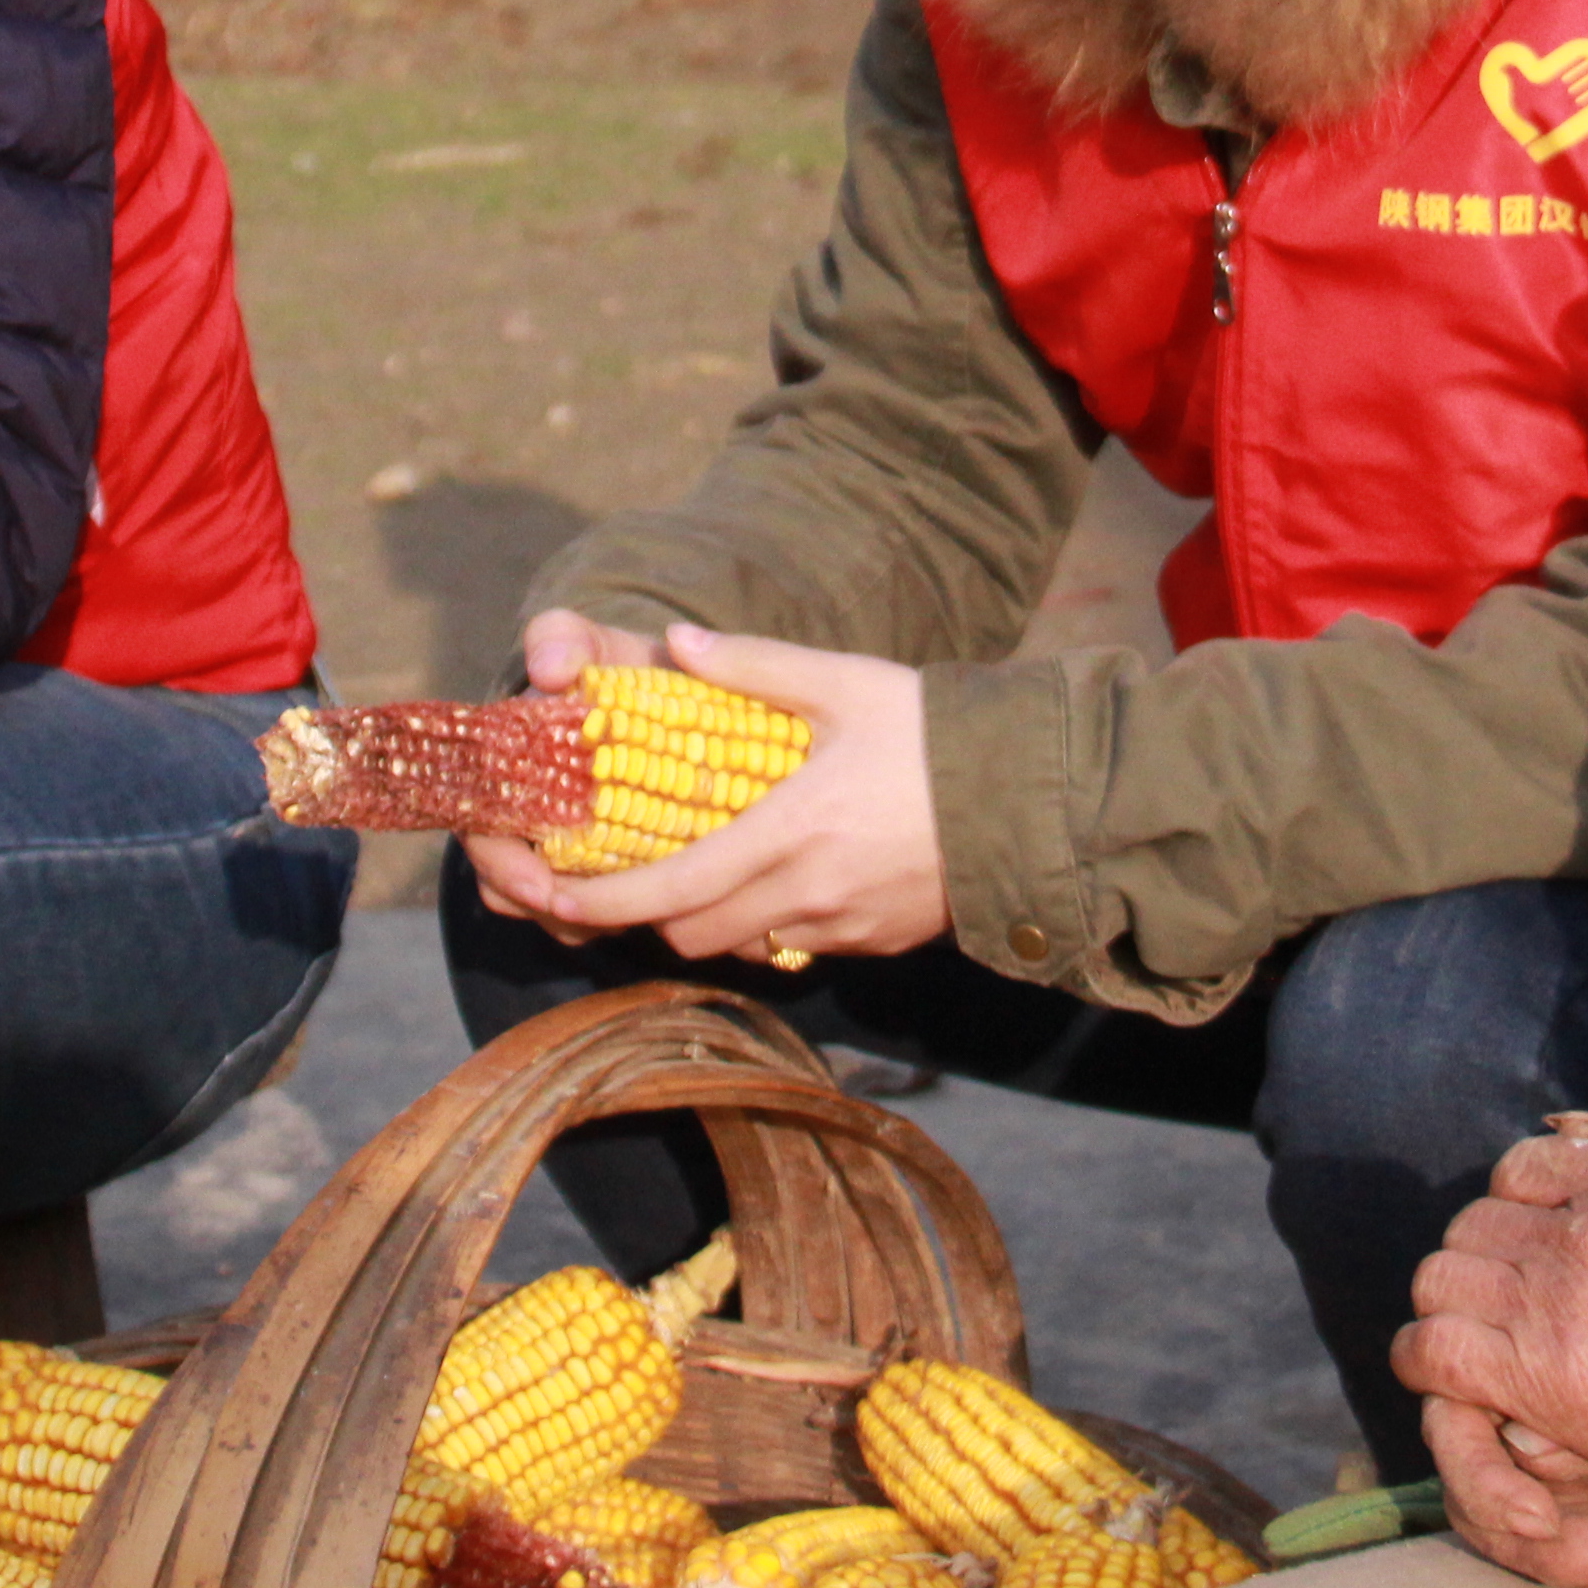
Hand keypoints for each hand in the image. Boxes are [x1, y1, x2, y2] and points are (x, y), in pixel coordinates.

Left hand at [465, 619, 949, 967]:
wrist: (1035, 800)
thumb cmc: (936, 736)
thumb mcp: (845, 683)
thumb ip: (754, 664)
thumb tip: (676, 640)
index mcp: (788, 833)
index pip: (669, 889)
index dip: (600, 903)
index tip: (552, 896)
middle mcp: (806, 895)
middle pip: (691, 935)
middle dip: (648, 914)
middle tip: (622, 877)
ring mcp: (841, 928)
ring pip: (741, 947)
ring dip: (707, 920)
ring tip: (698, 868)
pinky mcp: (874, 942)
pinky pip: (793, 946)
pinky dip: (764, 922)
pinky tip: (774, 874)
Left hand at [1395, 1117, 1587, 1587]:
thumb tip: (1570, 1126)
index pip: (1517, 1171)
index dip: (1511, 1211)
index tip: (1524, 1250)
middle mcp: (1584, 1231)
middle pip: (1472, 1227)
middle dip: (1477, 1263)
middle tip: (1495, 1304)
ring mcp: (1558, 1302)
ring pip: (1441, 1282)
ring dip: (1446, 1310)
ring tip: (1465, 1339)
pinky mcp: (1541, 1377)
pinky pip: (1434, 1350)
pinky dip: (1420, 1361)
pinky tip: (1439, 1378)